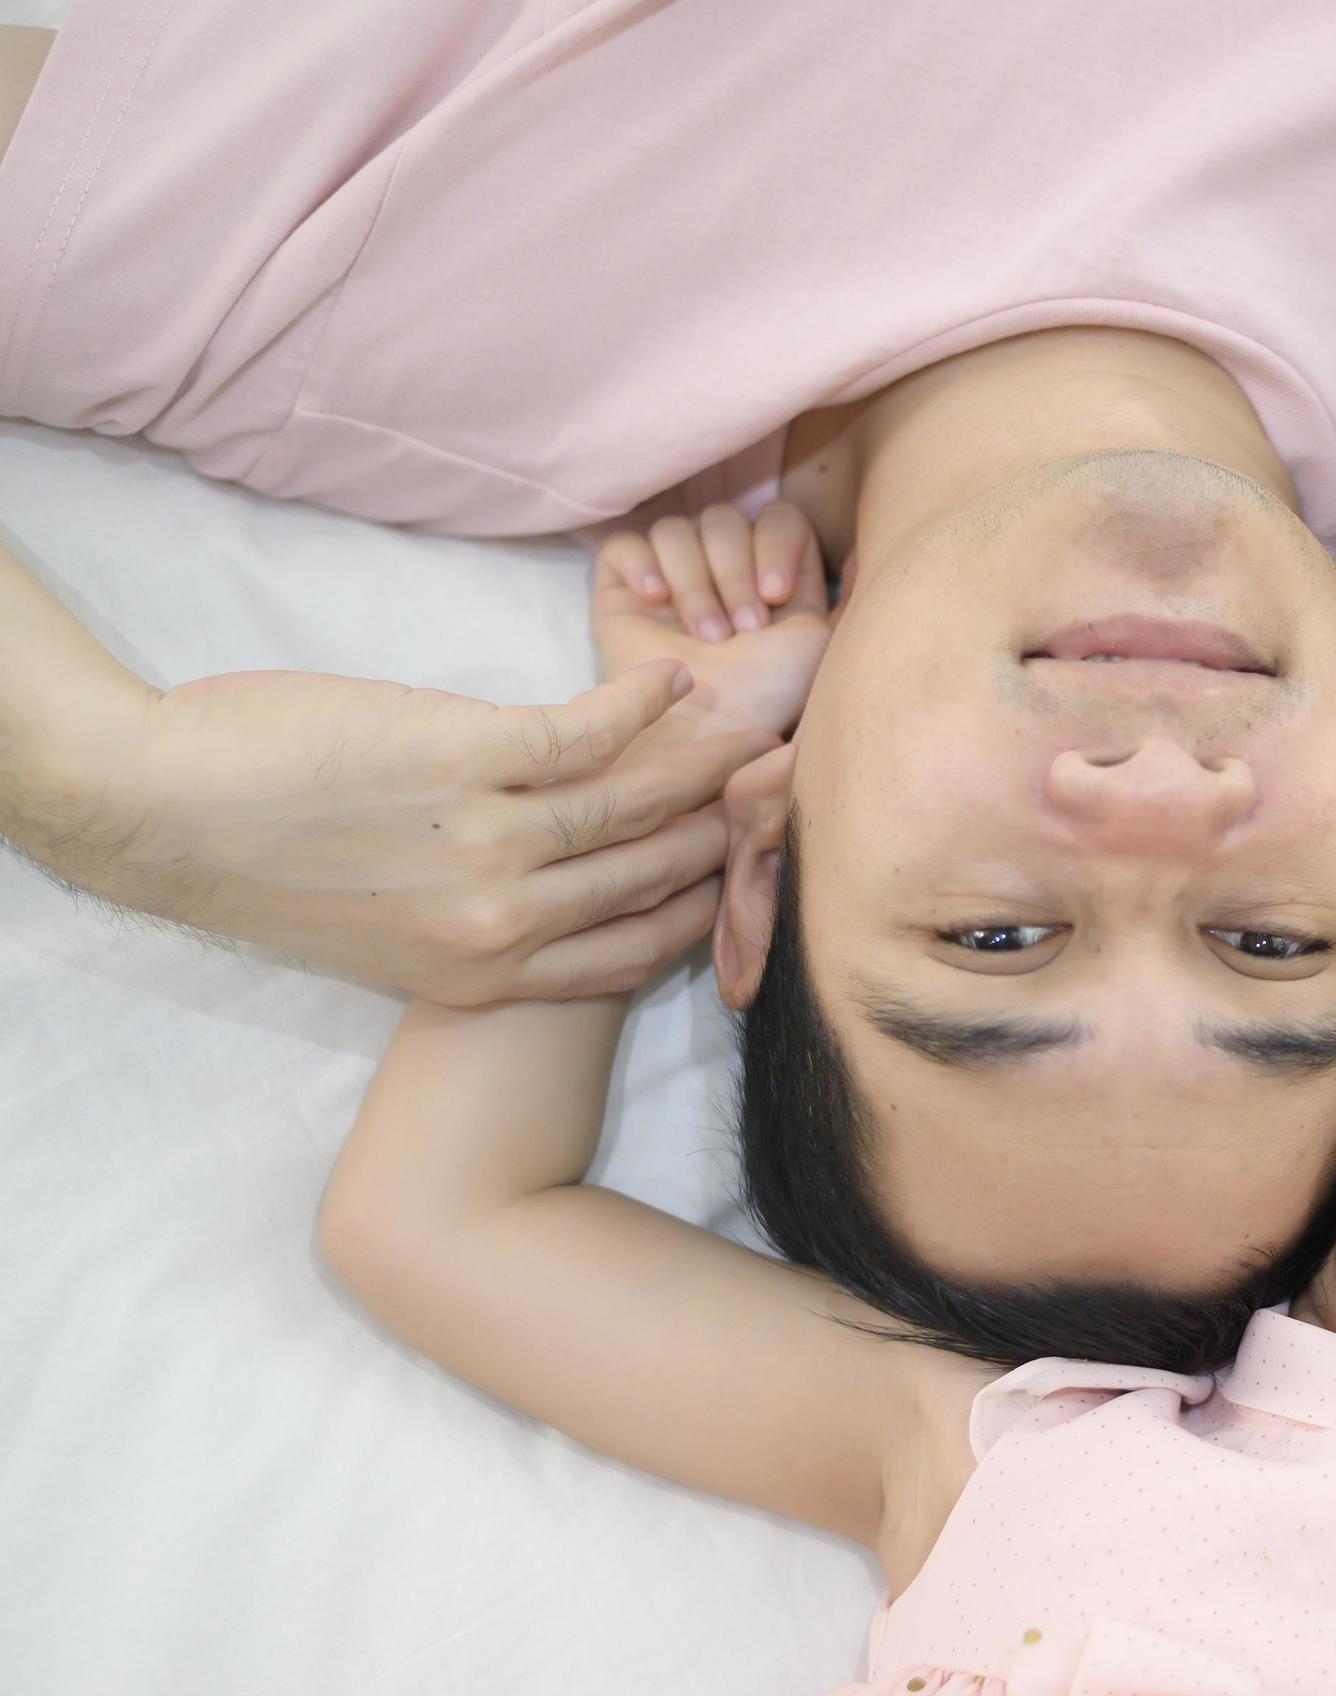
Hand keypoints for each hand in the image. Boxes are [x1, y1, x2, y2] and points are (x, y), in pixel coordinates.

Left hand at [95, 663, 771, 1002]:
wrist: (163, 817)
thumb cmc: (262, 877)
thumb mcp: (390, 939)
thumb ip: (483, 924)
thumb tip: (555, 882)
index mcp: (487, 974)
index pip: (639, 951)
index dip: (707, 910)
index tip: (744, 873)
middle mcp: (503, 920)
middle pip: (654, 874)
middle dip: (724, 832)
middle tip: (774, 788)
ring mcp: (489, 838)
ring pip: (635, 802)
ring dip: (699, 760)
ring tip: (741, 727)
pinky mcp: (463, 758)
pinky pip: (584, 734)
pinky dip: (638, 706)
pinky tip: (670, 684)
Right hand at [592, 502, 829, 741]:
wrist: (712, 732)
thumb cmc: (772, 695)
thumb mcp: (822, 639)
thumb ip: (844, 593)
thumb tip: (857, 557)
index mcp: (774, 571)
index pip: (776, 515)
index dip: (775, 541)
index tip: (775, 593)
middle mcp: (722, 566)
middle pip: (724, 517)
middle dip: (735, 572)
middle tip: (743, 629)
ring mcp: (671, 576)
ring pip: (676, 530)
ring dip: (696, 582)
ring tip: (707, 636)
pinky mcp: (624, 591)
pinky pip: (625, 546)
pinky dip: (642, 565)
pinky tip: (656, 600)